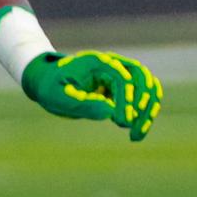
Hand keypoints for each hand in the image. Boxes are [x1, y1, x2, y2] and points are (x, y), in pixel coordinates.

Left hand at [21, 49, 162, 140]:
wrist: (48, 82)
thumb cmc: (50, 87)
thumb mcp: (57, 96)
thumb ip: (81, 102)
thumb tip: (109, 111)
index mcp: (97, 62)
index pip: (122, 77)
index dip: (125, 99)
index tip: (121, 122)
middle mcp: (113, 64)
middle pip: (141, 77)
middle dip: (141, 104)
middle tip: (128, 127)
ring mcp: (120, 74)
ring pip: (148, 87)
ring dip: (148, 111)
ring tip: (136, 135)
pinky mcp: (123, 88)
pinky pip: (144, 97)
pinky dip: (146, 113)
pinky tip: (138, 131)